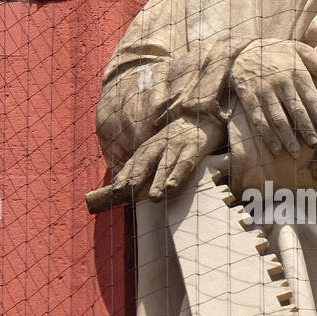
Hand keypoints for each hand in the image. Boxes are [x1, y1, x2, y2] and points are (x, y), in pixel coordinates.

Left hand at [109, 116, 223, 202]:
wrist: (205, 118)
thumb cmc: (179, 143)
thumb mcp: (160, 153)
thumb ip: (145, 171)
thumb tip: (125, 194)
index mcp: (149, 148)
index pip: (132, 164)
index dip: (122, 177)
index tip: (112, 192)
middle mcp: (160, 145)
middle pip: (144, 162)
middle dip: (132, 176)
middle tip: (120, 193)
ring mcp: (177, 145)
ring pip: (165, 164)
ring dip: (158, 180)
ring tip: (153, 197)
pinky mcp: (194, 147)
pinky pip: (186, 163)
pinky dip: (178, 174)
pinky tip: (172, 186)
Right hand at [230, 40, 316, 157]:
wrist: (244, 48)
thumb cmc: (280, 53)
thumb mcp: (303, 52)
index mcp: (296, 70)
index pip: (309, 94)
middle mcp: (280, 81)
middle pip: (294, 108)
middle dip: (304, 127)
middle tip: (313, 144)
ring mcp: (263, 90)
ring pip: (276, 117)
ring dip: (286, 136)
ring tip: (295, 153)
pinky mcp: (248, 97)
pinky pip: (258, 119)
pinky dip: (267, 135)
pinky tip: (276, 149)